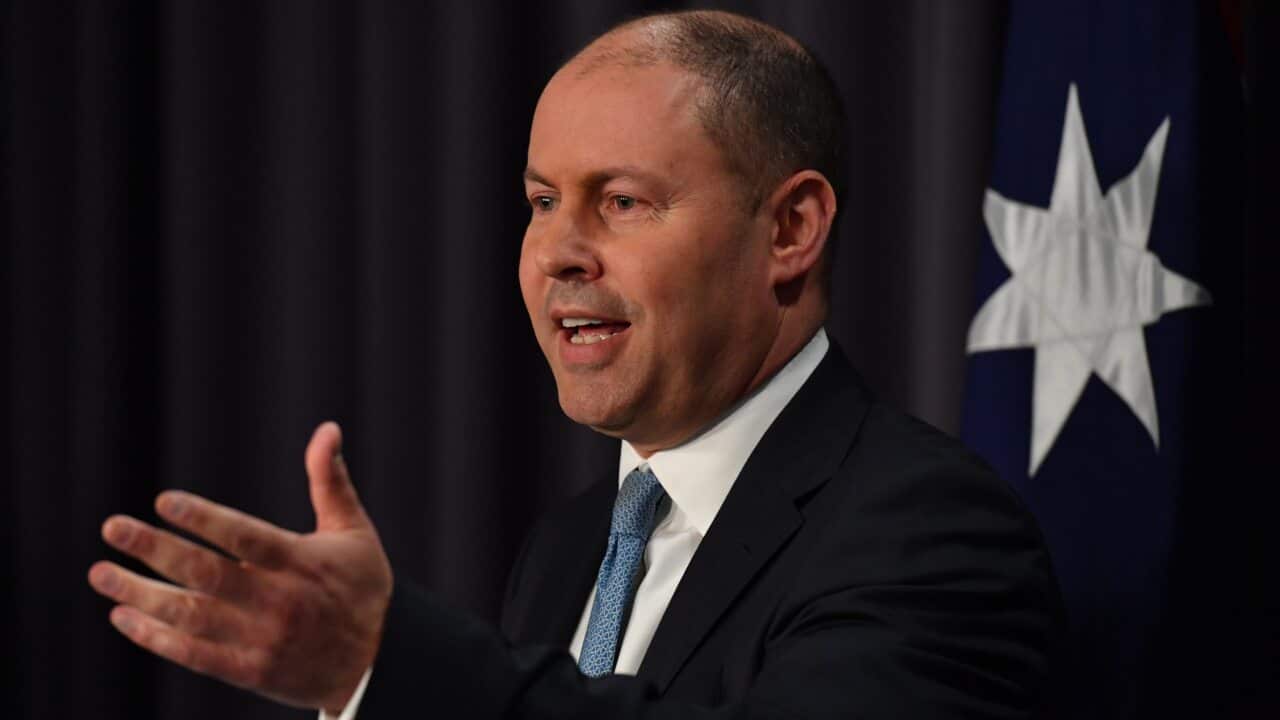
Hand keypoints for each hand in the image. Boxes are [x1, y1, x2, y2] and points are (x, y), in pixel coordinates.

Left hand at [88, 422, 392, 713]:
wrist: (380, 661)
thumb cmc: (362, 588)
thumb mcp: (354, 531)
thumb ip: (330, 481)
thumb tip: (327, 429)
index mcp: (302, 562)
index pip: (247, 537)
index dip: (205, 519)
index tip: (163, 502)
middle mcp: (279, 601)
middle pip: (208, 574)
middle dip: (155, 550)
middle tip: (113, 528)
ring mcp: (263, 639)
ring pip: (191, 616)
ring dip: (141, 595)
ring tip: (102, 574)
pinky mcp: (251, 671)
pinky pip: (194, 655)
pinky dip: (156, 637)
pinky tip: (125, 616)